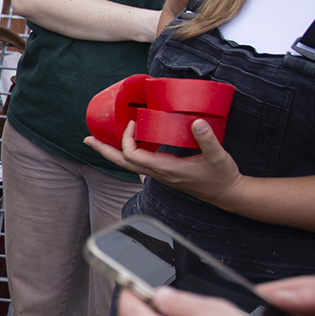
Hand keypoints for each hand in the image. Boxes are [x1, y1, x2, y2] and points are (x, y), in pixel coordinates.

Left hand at [85, 118, 243, 207]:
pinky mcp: (164, 173)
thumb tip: (197, 121)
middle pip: (122, 163)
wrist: (227, 193)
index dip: (127, 138)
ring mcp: (160, 175)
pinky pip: (139, 164)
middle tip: (87, 139)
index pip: (133, 155)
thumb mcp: (218, 156)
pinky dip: (128, 154)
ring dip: (113, 153)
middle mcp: (158, 173)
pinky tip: (128, 145)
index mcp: (166, 169)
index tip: (134, 122)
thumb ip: (207, 139)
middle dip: (104, 151)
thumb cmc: (222, 176)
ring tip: (99, 141)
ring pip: (128, 165)